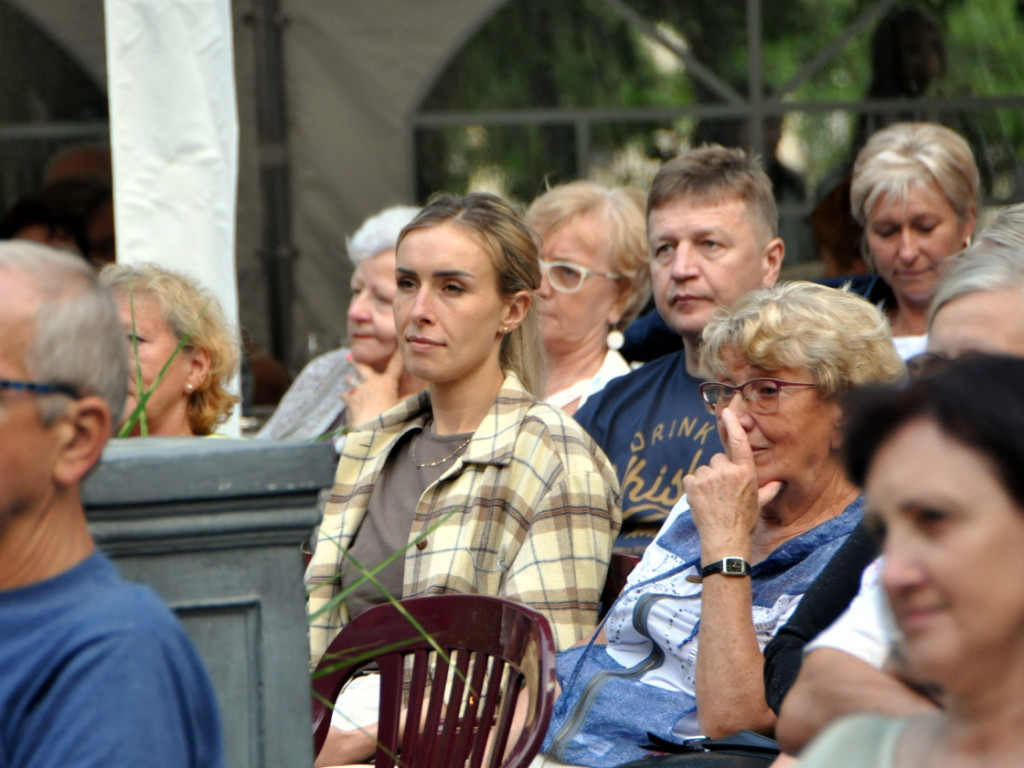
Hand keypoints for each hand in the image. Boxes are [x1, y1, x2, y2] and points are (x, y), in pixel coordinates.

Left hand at [341, 351, 405, 425]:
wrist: (370, 427)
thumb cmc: (388, 417)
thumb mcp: (401, 408)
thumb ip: (408, 400)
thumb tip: (418, 395)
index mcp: (387, 383)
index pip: (395, 365)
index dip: (398, 354)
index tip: (399, 344)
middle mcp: (371, 382)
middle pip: (362, 366)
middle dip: (356, 360)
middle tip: (349, 355)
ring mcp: (358, 389)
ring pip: (350, 379)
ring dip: (349, 378)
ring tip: (347, 377)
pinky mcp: (349, 399)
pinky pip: (344, 394)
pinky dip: (345, 396)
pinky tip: (344, 397)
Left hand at [683, 407, 782, 557]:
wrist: (725, 539)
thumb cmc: (745, 522)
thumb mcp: (759, 504)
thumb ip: (769, 489)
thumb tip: (779, 482)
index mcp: (745, 472)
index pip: (739, 443)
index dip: (733, 425)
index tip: (727, 412)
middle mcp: (727, 471)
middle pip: (718, 459)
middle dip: (719, 471)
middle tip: (723, 491)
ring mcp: (709, 477)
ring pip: (704, 470)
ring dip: (706, 480)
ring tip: (713, 499)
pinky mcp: (693, 484)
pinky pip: (691, 478)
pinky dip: (694, 487)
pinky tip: (701, 500)